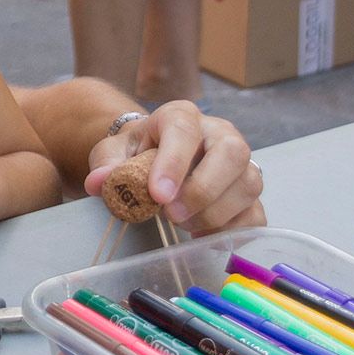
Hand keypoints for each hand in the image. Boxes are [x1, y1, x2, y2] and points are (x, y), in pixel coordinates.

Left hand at [83, 102, 265, 233]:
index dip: (173, 163)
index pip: (184, 130)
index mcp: (181, 117)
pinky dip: (230, 231)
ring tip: (181, 224)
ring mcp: (240, 163)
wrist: (155, 156)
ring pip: (247, 185)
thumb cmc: (137, 154)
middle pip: (232, 152)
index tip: (158, 195)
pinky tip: (202, 237)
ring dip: (214, 213)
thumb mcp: (113, 154)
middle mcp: (219, 134)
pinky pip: (255, 214)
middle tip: (172, 215)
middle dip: (203, 189)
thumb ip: (106, 166)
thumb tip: (98, 183)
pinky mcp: (248, 192)